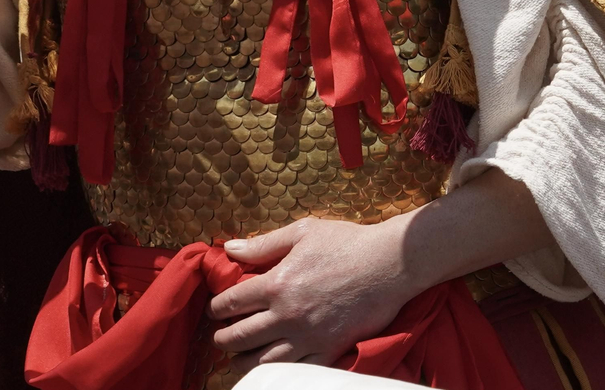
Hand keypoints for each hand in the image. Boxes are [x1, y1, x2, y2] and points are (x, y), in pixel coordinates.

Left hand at [208, 216, 418, 371]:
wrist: (389, 264)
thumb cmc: (346, 242)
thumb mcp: (301, 232)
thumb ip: (263, 244)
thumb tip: (229, 248)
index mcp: (277, 283)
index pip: (232, 303)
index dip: (217, 308)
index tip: (215, 310)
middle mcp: (287, 315)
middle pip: (241, 336)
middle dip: (223, 339)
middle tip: (219, 338)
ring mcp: (309, 336)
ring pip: (264, 361)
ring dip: (243, 362)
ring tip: (237, 360)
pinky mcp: (330, 349)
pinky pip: (298, 369)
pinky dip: (279, 372)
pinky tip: (272, 368)